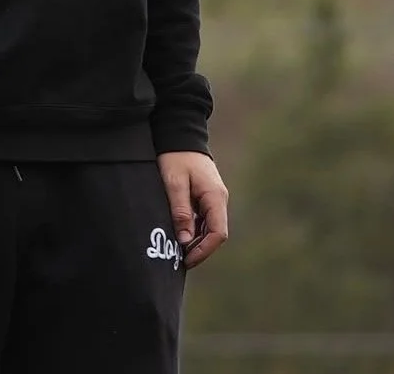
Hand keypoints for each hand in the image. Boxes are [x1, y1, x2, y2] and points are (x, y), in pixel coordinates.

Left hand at [157, 150, 228, 269]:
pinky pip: (204, 219)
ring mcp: (214, 198)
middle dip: (200, 249)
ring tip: (178, 251)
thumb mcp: (174, 183)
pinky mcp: (206, 196)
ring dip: (197, 241)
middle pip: (215, 234)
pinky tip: (180, 235)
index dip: (204, 251)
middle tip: (179, 260)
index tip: (186, 260)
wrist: (179, 134)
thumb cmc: (175, 156)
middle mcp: (219, 199)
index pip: (218, 233)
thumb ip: (181, 211)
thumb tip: (185, 241)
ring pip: (209, 228)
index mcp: (215, 197)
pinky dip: (194, 230)